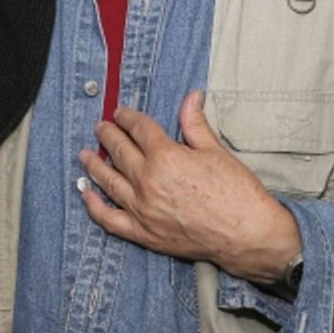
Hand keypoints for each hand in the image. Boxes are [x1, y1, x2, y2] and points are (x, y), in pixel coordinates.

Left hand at [78, 92, 299, 282]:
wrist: (249, 236)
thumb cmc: (237, 193)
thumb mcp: (215, 151)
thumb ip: (194, 123)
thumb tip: (191, 96)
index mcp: (165, 156)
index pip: (138, 129)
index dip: (127, 117)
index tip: (121, 113)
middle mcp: (148, 181)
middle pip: (119, 151)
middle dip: (107, 135)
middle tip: (101, 127)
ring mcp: (143, 209)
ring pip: (108, 181)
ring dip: (94, 165)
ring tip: (84, 154)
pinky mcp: (144, 233)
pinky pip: (110, 219)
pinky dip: (94, 206)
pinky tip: (85, 194)